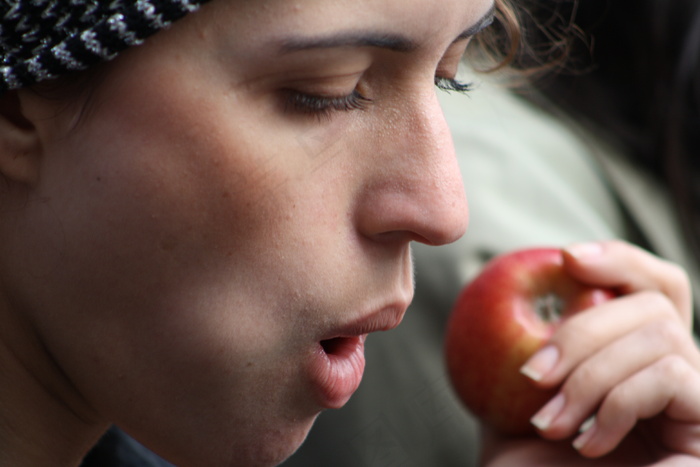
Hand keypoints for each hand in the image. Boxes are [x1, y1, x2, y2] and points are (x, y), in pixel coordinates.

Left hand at [482, 241, 699, 465]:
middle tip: (533, 376)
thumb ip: (529, 351)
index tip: (565, 258)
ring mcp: (698, 407)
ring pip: (661, 335)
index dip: (620, 260)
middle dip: (584, 331)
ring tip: (554, 421)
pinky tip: (589, 441)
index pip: (655, 287)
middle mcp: (678, 378)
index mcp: (637, 361)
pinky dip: (619, 399)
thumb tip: (501, 282)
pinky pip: (673, 375)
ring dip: (593, 373)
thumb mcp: (519, 401)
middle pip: (655, 304)